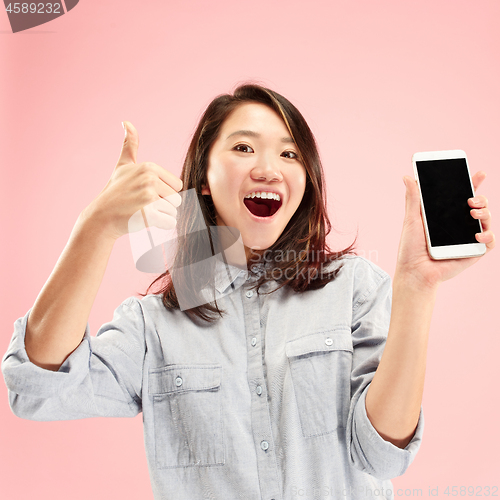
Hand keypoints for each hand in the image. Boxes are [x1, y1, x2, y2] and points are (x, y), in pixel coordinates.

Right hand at [84, 121, 182, 239]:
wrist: (102, 217)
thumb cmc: (116, 191)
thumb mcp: (123, 166)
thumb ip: (130, 145)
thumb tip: (126, 122)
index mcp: (149, 167)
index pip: (177, 185)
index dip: (165, 193)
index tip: (146, 193)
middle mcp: (149, 179)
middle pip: (177, 199)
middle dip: (164, 206)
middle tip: (143, 205)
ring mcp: (148, 197)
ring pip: (174, 211)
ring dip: (162, 216)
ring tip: (143, 212)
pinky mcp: (148, 215)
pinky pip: (170, 222)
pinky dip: (160, 225)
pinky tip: (145, 220)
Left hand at [395, 171, 494, 288]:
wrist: (414, 272)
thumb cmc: (410, 248)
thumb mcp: (411, 219)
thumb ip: (413, 198)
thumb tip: (407, 176)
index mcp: (445, 216)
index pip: (462, 197)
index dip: (472, 184)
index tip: (479, 174)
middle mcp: (458, 226)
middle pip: (478, 206)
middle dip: (481, 198)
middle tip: (471, 198)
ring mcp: (467, 239)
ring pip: (486, 220)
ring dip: (485, 212)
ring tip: (473, 211)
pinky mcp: (473, 252)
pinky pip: (489, 242)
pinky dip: (488, 235)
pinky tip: (477, 233)